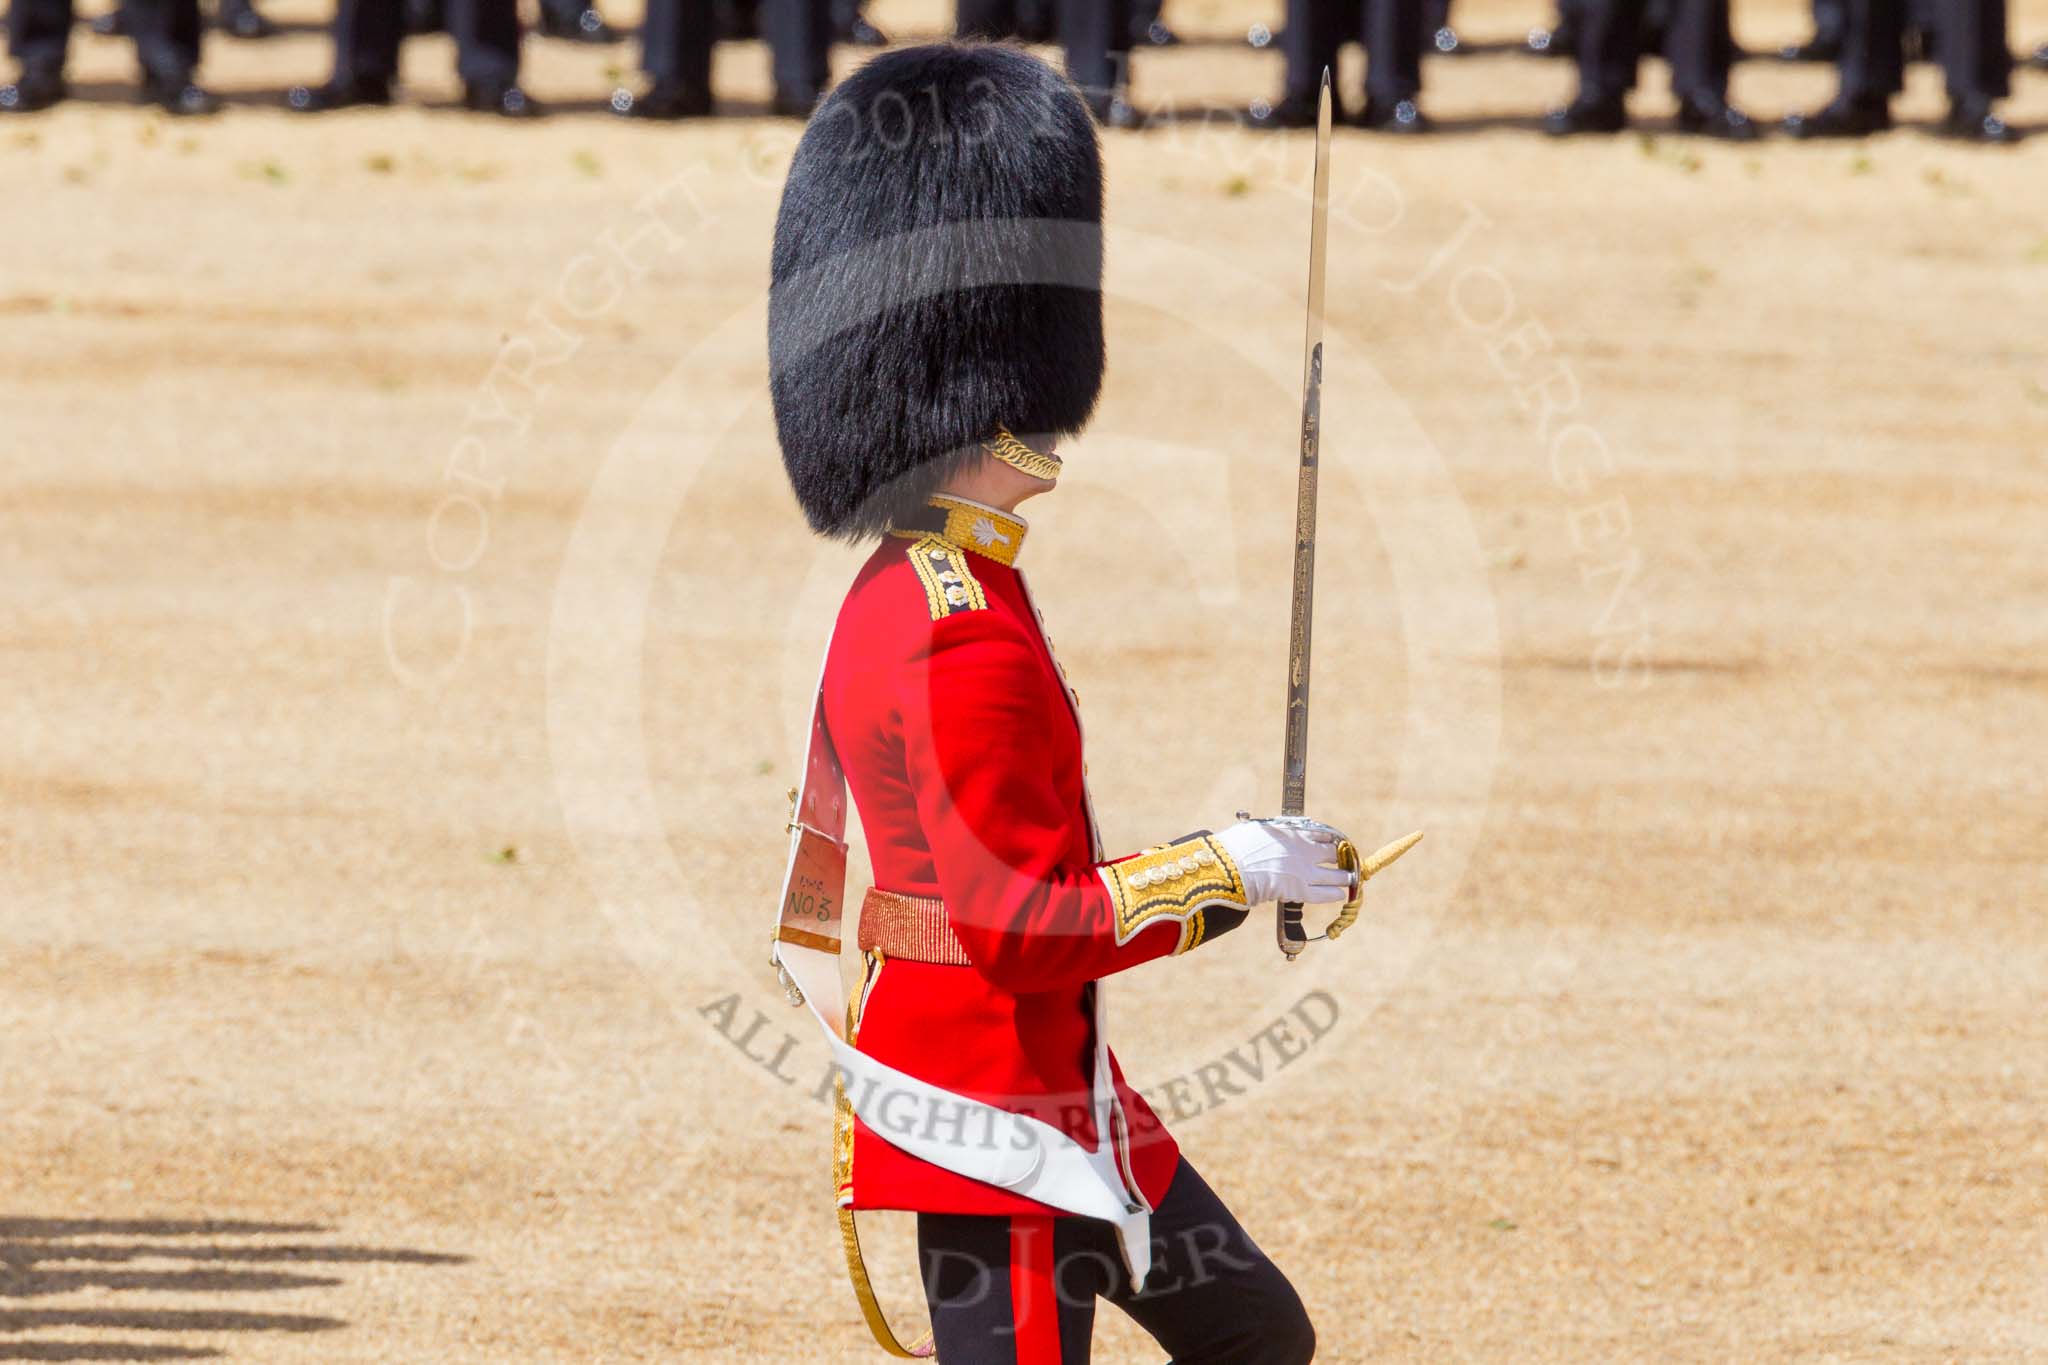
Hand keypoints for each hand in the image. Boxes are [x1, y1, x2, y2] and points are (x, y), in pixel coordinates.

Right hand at [1214, 817, 1353, 906]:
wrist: (1232, 865)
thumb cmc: (1238, 845)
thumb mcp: (1258, 829)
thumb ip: (1270, 832)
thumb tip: (1268, 831)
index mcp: (1295, 833)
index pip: (1323, 834)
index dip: (1331, 840)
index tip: (1334, 844)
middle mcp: (1306, 850)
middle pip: (1334, 853)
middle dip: (1341, 858)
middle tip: (1345, 862)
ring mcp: (1305, 871)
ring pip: (1336, 875)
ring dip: (1345, 877)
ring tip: (1349, 880)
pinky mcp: (1300, 891)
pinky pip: (1324, 894)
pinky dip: (1335, 894)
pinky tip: (1341, 895)